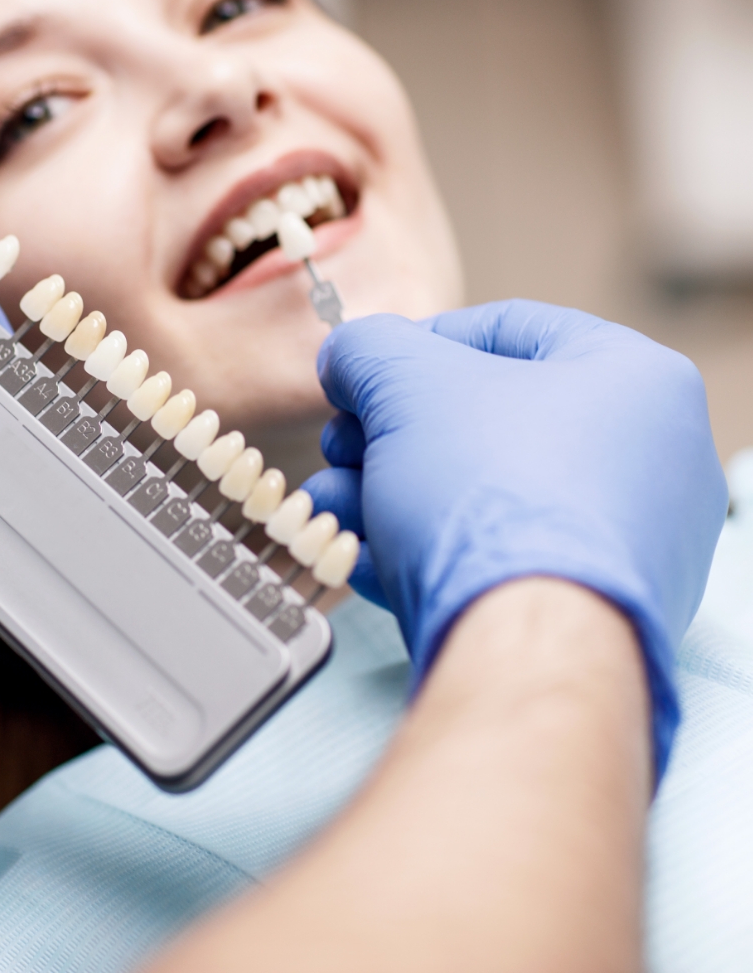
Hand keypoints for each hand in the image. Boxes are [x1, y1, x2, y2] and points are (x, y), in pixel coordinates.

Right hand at [302, 300, 726, 776]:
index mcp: (633, 380)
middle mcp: (644, 460)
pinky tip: (359, 552)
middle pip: (485, 420)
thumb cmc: (493, 494)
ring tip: (330, 503)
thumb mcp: (405, 382)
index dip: (418, 341)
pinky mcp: (588, 611)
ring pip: (480, 496)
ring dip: (387, 493)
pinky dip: (423, 548)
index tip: (365, 370)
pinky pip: (494, 559)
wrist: (525, 645)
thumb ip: (367, 348)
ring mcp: (620, 543)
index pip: (511, 330)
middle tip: (342, 444)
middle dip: (388, 433)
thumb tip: (347, 355)